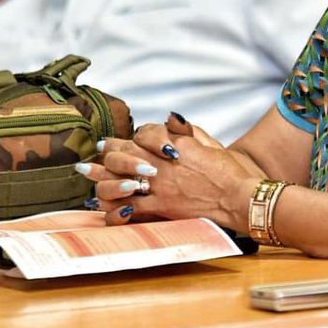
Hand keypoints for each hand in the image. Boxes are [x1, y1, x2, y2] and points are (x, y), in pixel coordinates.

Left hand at [78, 119, 258, 227]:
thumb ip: (188, 131)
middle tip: (96, 151)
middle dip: (108, 152)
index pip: (145, 134)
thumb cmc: (230, 171)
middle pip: (125, 155)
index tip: (123, 137)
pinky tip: (104, 206)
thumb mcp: (211, 143)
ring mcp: (160, 188)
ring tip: (87, 174)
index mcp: (176, 145)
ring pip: (121, 181)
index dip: (133, 136)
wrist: (239, 198)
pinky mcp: (162, 208)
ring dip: (101, 177)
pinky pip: (131, 209)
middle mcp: (164, 165)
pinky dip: (115, 209)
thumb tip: (170, 118)